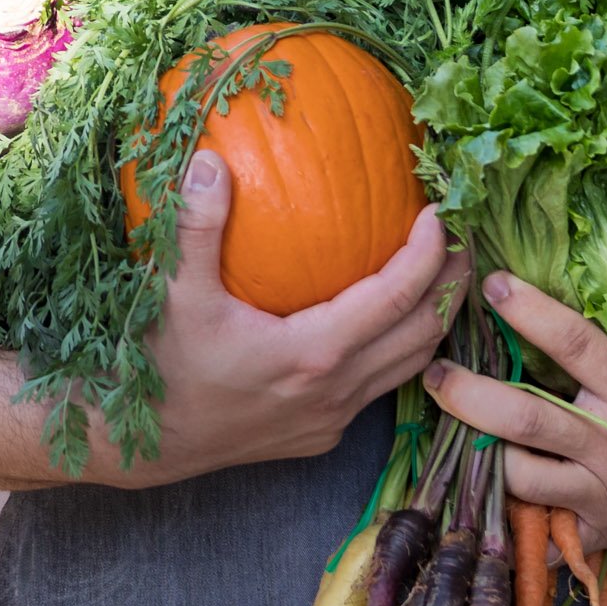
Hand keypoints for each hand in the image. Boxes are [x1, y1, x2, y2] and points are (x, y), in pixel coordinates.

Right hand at [102, 152, 456, 488]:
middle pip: (423, 334)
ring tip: (443, 275)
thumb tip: (209, 160)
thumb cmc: (158, 366)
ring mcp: (332, 419)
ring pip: (410, 368)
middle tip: (466, 235)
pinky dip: (399, 349)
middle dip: (452, 283)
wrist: (141, 446)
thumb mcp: (172, 293)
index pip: (397, 297)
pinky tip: (385, 322)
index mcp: (313, 353)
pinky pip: (379, 388)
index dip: (430, 253)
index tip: (443, 211)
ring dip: (432, 320)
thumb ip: (196, 226)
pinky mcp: (321, 434)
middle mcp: (335, 391)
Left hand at [420, 272, 606, 549]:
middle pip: (523, 418)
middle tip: (432, 371)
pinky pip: (538, 537)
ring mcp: (602, 495)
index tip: (491, 284)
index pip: (575, 344)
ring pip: (518, 477)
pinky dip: (506, 525)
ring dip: (479, 456)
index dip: (529, 312)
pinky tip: (479, 504)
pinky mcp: (597, 534)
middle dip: (467, 393)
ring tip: (451, 432)